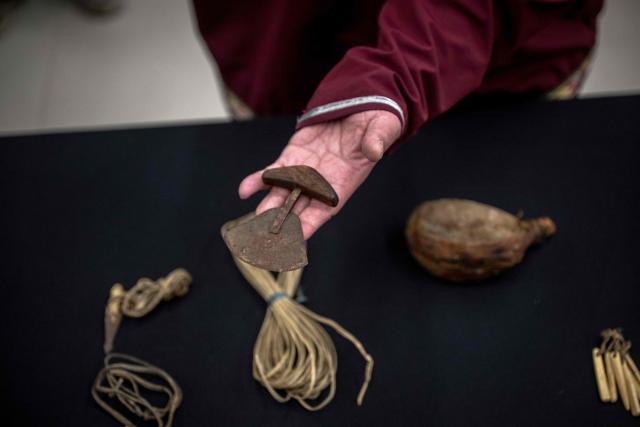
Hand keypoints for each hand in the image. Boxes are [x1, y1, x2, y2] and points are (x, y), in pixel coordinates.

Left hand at [238, 110, 401, 238]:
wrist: (357, 108)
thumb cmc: (375, 125)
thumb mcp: (382, 129)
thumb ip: (377, 141)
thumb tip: (375, 150)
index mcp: (343, 184)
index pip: (324, 211)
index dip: (310, 224)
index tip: (297, 238)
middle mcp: (320, 184)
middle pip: (298, 209)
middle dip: (283, 223)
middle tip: (267, 236)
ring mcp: (303, 172)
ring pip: (282, 195)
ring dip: (268, 207)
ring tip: (254, 219)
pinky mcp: (292, 157)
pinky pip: (272, 173)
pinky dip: (258, 181)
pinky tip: (244, 190)